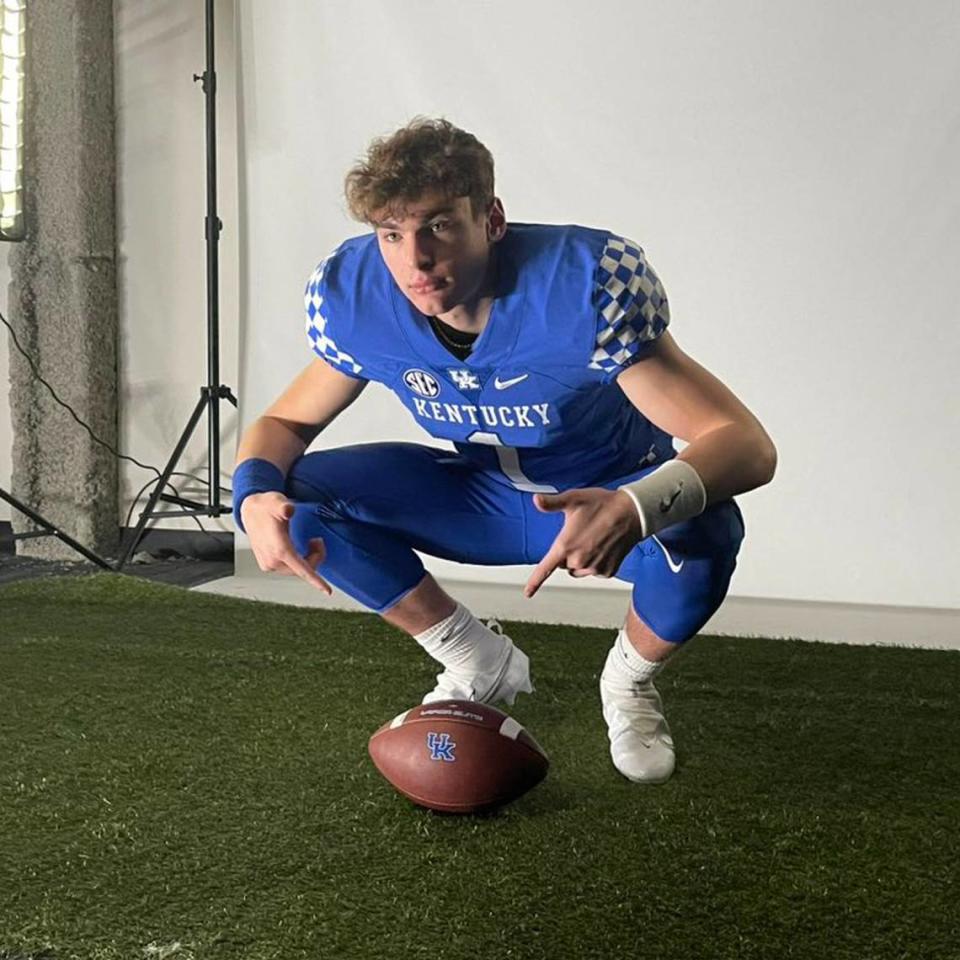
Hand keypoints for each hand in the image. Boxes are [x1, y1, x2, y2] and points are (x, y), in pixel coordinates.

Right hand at [240, 492, 331, 593]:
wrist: (249, 511)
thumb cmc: (264, 507)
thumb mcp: (277, 502)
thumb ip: (284, 507)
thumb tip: (288, 510)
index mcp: (279, 549)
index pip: (301, 569)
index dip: (316, 580)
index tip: (327, 590)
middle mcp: (272, 560)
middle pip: (304, 570)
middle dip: (315, 557)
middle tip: (316, 540)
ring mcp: (269, 564)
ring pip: (297, 570)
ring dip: (307, 558)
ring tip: (309, 542)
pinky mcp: (267, 564)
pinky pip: (290, 568)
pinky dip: (298, 560)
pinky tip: (298, 549)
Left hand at [524, 487, 641, 597]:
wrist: (631, 513)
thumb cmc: (603, 505)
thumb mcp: (573, 499)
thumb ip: (552, 503)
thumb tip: (536, 500)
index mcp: (565, 546)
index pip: (545, 569)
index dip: (535, 582)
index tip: (528, 593)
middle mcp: (579, 561)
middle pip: (564, 564)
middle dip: (568, 553)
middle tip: (580, 534)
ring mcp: (594, 568)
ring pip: (579, 569)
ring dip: (582, 559)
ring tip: (593, 539)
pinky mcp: (608, 571)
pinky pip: (595, 571)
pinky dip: (596, 562)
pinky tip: (603, 546)